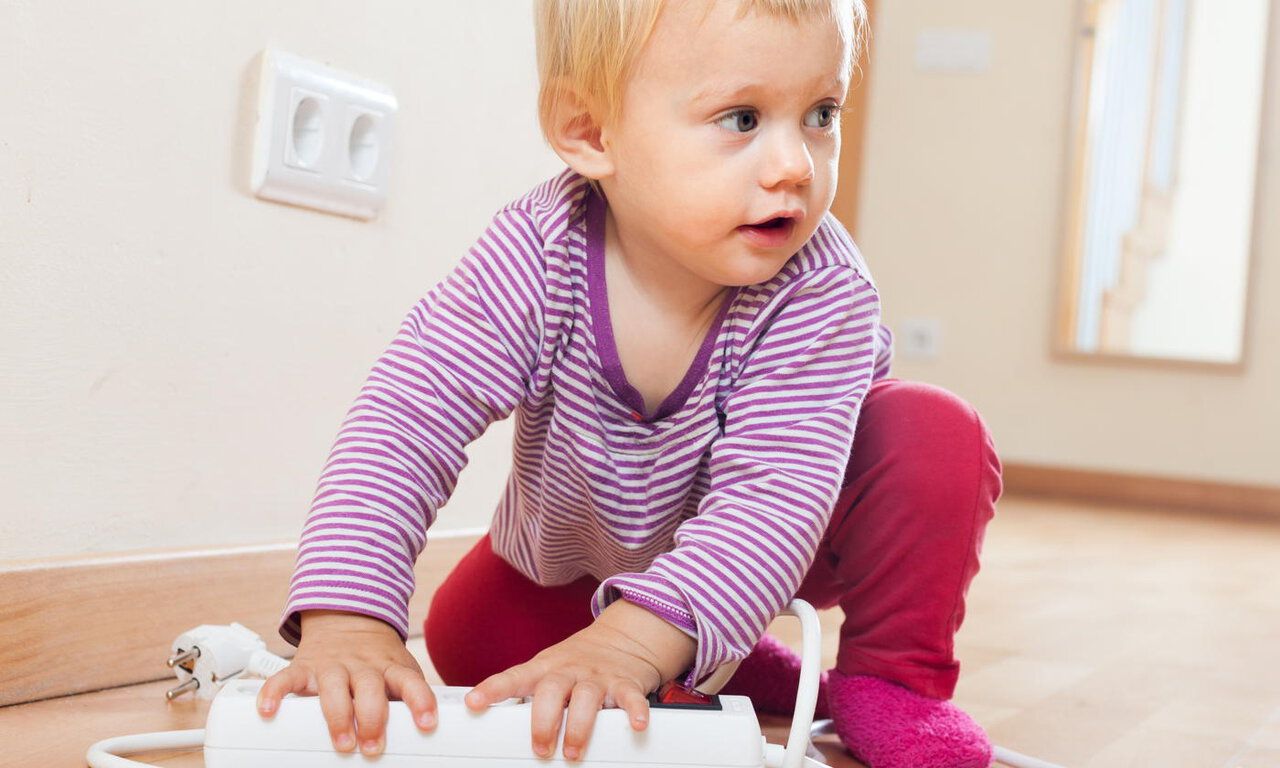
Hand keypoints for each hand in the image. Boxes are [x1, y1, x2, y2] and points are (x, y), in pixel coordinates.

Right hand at [255, 610, 436, 756]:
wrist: (348, 617)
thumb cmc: (377, 658)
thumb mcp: (398, 671)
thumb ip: (405, 698)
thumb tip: (421, 734)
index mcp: (390, 668)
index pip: (411, 682)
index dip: (421, 702)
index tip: (427, 723)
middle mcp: (363, 666)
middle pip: (370, 689)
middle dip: (373, 719)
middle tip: (374, 745)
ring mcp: (332, 666)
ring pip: (333, 688)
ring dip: (338, 716)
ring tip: (342, 741)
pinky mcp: (303, 667)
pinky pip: (286, 678)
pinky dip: (275, 693)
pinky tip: (270, 710)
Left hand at [463, 600, 695, 761]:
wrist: (624, 638)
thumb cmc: (577, 663)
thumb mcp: (548, 670)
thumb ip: (530, 694)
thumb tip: (497, 727)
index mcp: (545, 668)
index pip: (514, 678)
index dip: (493, 690)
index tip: (474, 702)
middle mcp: (569, 670)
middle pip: (551, 691)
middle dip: (543, 722)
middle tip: (540, 748)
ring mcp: (597, 676)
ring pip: (586, 698)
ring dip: (579, 727)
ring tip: (574, 751)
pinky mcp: (625, 683)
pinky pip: (629, 697)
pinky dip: (634, 711)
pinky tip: (635, 724)